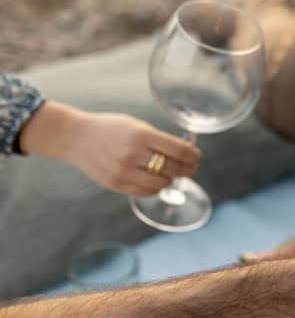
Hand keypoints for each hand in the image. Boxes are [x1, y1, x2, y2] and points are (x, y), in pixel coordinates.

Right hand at [65, 112, 200, 196]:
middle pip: (173, 168)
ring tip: (172, 175)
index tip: (196, 156)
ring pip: (162, 183)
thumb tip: (186, 153)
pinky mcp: (116, 184)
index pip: (179, 150)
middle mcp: (134, 154)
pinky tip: (157, 181)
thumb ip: (159, 139)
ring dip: (171, 180)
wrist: (75, 137)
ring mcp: (124, 171)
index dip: (193, 155)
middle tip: (191, 168)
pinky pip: (145, 191)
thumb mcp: (136, 126)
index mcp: (142, 135)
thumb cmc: (111, 128)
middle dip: (187, 169)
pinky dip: (156, 188)